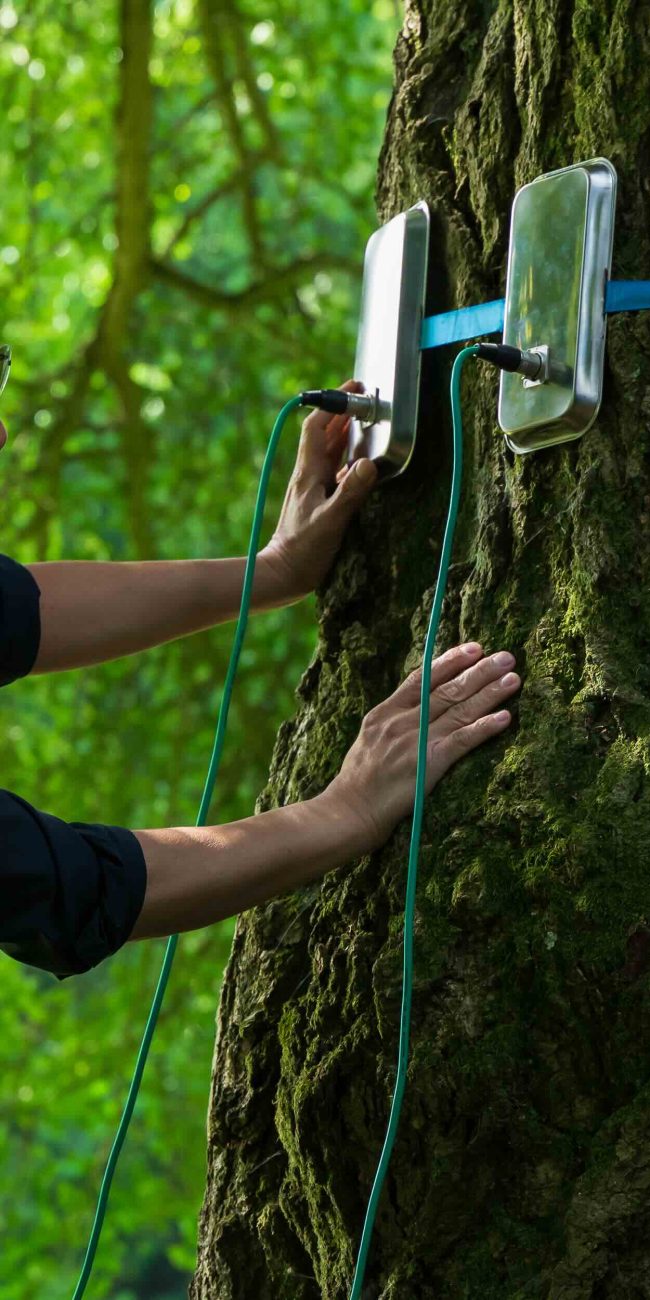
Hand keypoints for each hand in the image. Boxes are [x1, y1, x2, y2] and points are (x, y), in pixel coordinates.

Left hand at [261, 379, 377, 602]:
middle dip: (342, 413)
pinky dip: (348, 460)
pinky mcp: (317, 501)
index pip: (316, 427)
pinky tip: (360, 463)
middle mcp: (308, 475)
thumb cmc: (303, 550)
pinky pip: (334, 471)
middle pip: (324, 434)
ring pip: (329, 451)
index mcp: (308, 473)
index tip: (354, 390)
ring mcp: (311, 487)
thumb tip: (368, 463)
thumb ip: (351, 492)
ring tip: (365, 422)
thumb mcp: (331, 521)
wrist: (283, 574)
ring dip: (345, 434)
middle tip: (364, 400)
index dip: (333, 404)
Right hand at [324, 642, 519, 850]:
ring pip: (459, 710)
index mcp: (385, 712)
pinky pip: (462, 741)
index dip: (450, 661)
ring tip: (513, 679)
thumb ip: (391, 722)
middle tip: (506, 656)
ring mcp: (415, 741)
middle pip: (447, 690)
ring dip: (490, 693)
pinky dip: (485, 728)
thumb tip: (413, 708)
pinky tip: (505, 718)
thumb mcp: (368, 740)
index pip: (422, 678)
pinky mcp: (429, 764)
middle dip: (479, 671)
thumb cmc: (358, 781)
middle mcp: (401, 721)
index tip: (474, 648)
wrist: (349, 811)